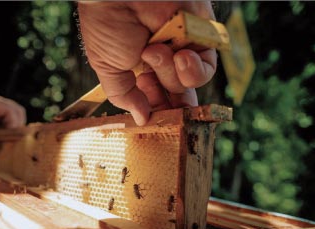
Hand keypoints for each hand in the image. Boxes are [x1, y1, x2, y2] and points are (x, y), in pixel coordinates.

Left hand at [0, 89, 25, 137]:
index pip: (10, 110)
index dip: (13, 124)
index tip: (8, 138)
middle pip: (18, 111)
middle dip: (17, 126)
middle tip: (8, 140)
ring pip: (14, 115)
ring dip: (12, 128)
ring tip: (3, 140)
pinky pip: (6, 119)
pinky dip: (6, 129)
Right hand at [78, 1, 216, 124]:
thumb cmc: (108, 23)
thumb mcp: (107, 67)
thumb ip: (123, 95)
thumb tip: (140, 119)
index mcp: (139, 68)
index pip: (154, 98)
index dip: (154, 110)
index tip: (147, 117)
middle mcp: (162, 60)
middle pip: (175, 95)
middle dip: (165, 99)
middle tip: (152, 89)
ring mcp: (182, 48)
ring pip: (188, 82)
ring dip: (172, 74)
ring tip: (155, 52)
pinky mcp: (201, 37)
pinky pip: (206, 66)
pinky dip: (194, 68)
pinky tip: (180, 55)